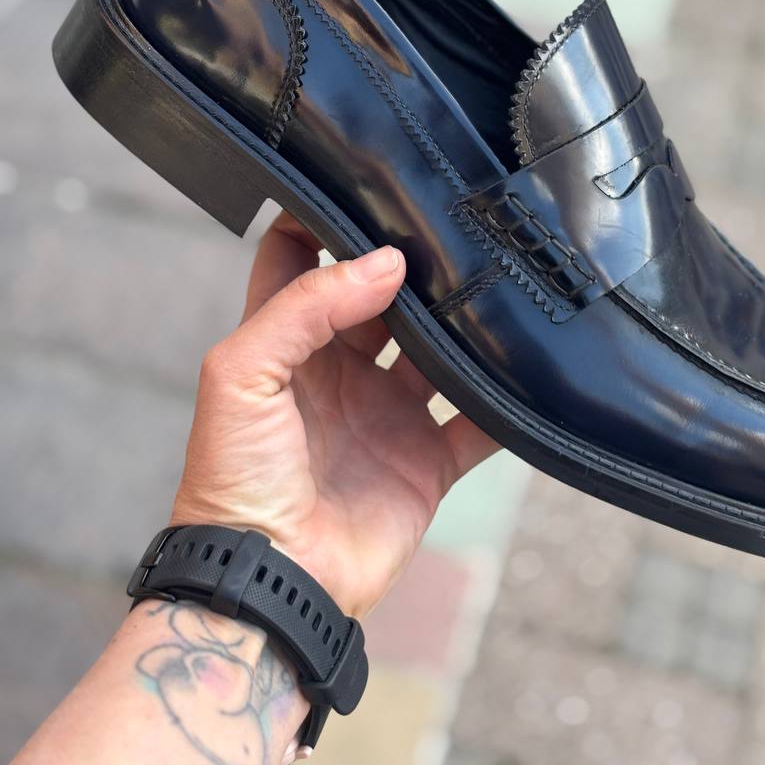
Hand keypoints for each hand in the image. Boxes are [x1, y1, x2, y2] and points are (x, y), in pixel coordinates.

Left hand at [171, 212, 496, 617]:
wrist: (272, 582)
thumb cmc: (233, 480)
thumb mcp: (241, 373)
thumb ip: (305, 306)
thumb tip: (384, 264)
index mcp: (286, 348)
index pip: (299, 265)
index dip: (320, 224)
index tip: (361, 186)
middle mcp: (338, 375)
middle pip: (382, 302)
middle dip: (409, 269)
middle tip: (445, 229)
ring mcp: (385, 417)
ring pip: (436, 353)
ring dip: (461, 326)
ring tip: (491, 283)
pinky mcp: (425, 463)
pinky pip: (477, 424)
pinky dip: (504, 402)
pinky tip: (526, 366)